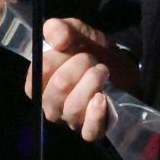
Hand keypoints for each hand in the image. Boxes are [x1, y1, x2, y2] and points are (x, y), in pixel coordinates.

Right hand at [27, 17, 139, 141]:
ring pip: (73, 107)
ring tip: (102, 71)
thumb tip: (58, 39)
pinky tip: (102, 99)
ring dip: (92, 82)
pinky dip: (95, 114)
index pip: (38, 74)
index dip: (57, 58)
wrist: (121, 68)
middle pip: (58, 88)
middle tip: (92, 58)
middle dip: (79, 66)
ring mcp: (70, 120)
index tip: (72, 47)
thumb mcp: (77, 33)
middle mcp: (50, 105)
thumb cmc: (92, 52)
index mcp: (39, 83)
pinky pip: (88, 131)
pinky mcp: (91, 131)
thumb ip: (62, 28)